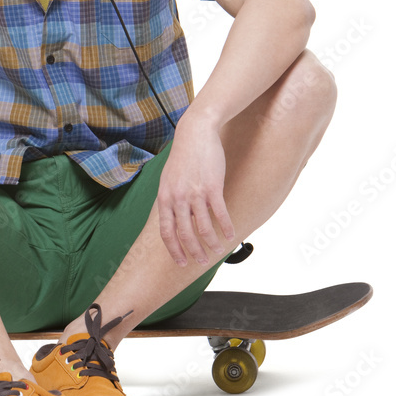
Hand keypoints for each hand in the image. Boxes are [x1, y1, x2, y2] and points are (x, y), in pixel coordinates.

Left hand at [156, 115, 236, 265]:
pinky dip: (226, 227)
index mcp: (164, 198)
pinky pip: (220, 214)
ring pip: (204, 227)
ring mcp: (195, 193)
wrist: (195, 133)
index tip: (181, 262)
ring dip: (212, 243)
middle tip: (202, 262)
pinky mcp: (212, 187)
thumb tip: (177, 218)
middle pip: (185, 234)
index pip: (166, 232)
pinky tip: (231, 234)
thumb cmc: (182, 156)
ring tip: (218, 251)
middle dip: (194, 252)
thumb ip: (171, 199)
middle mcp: (177, 198)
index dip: (174, 249)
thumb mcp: (168, 179)